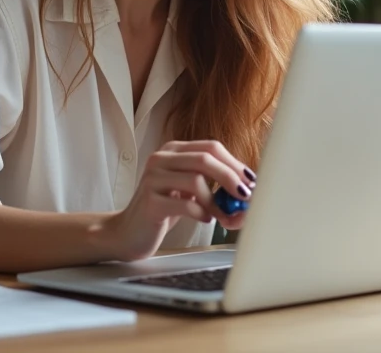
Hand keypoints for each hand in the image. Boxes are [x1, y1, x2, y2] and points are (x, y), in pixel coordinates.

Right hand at [101, 140, 256, 261]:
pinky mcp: (150, 201)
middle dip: (231, 178)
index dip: (234, 164)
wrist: (129, 232)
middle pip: (205, 159)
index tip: (252, 181)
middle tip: (246, 196)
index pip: (211, 147)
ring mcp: (153, 178)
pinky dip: (201, 212)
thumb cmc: (163, 210)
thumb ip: (213, 187)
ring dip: (216, 201)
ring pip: (196, 180)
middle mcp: (161, 159)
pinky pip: (185, 203)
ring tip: (220, 216)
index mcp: (173, 151)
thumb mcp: (189, 192)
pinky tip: (203, 218)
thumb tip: (248, 193)